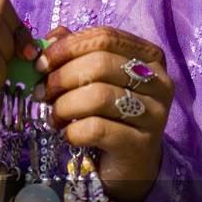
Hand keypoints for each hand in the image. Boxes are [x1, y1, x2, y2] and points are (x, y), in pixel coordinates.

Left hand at [34, 26, 173, 201]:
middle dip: (62, 77)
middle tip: (42, 92)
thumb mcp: (94, 77)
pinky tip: (68, 133)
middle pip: (100, 63)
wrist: (130, 164)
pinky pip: (97, 128)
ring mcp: (155, 114)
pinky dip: (73, 130)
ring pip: (98, 95)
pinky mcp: (142, 145)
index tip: (42, 63)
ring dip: (64, 104)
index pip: (105, 37)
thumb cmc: (109, 113)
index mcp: (149, 55)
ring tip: (54, 115)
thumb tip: (50, 39)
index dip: (68, 47)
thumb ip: (75, 51)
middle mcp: (159, 81)